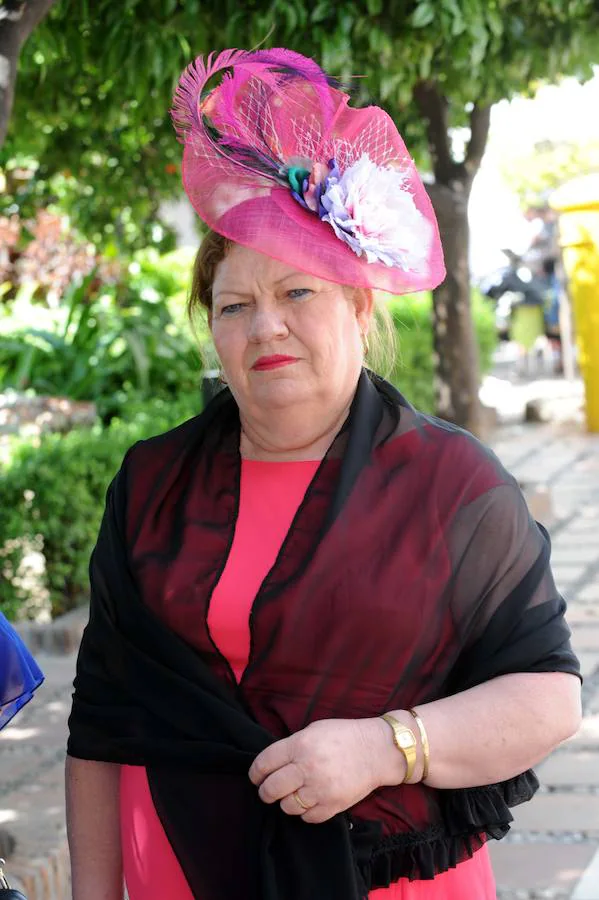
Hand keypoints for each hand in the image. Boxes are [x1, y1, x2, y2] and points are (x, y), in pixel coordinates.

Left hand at [248, 717, 403, 823]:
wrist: (375, 750)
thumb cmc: (343, 736)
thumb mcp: (313, 730)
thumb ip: (292, 746)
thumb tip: (272, 763)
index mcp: (300, 745)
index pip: (264, 764)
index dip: (255, 773)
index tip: (256, 777)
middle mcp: (307, 768)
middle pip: (271, 789)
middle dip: (265, 792)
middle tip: (268, 791)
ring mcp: (320, 789)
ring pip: (287, 806)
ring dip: (286, 802)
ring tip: (294, 793)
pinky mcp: (332, 805)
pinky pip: (307, 818)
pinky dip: (305, 812)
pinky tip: (310, 800)